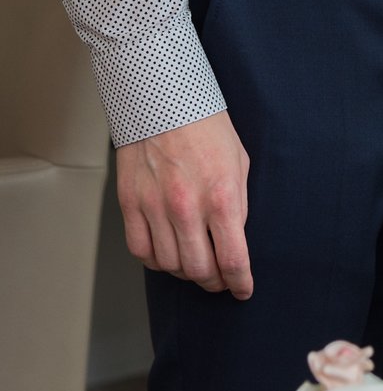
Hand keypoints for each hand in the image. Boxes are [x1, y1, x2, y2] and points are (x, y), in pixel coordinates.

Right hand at [116, 110, 252, 297]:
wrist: (163, 100)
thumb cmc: (207, 127)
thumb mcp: (239, 163)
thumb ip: (238, 205)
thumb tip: (234, 241)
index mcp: (221, 195)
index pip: (233, 258)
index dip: (240, 282)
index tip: (243, 290)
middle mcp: (186, 207)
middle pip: (199, 270)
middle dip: (215, 282)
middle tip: (220, 279)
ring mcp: (154, 207)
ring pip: (169, 265)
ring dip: (186, 273)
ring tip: (196, 265)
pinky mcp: (130, 203)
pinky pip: (141, 251)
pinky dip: (156, 261)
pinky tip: (167, 254)